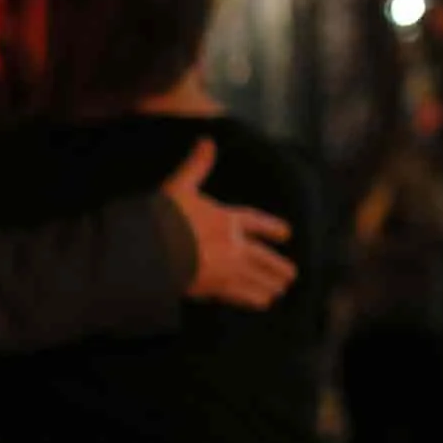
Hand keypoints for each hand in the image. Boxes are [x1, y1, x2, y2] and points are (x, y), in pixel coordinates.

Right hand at [161, 138, 296, 310]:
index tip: (286, 233)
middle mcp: (232, 244)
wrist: (152, 248)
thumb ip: (196, 166)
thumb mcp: (180, 187)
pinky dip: (254, 298)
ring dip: (270, 283)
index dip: (271, 228)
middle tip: (291, 274)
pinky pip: (242, 294)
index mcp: (226, 219)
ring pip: (256, 277)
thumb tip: (207, 140)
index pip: (255, 223)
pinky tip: (263, 302)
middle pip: (262, 256)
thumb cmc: (165, 217)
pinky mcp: (215, 287)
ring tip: (281, 290)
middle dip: (277, 265)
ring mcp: (226, 267)